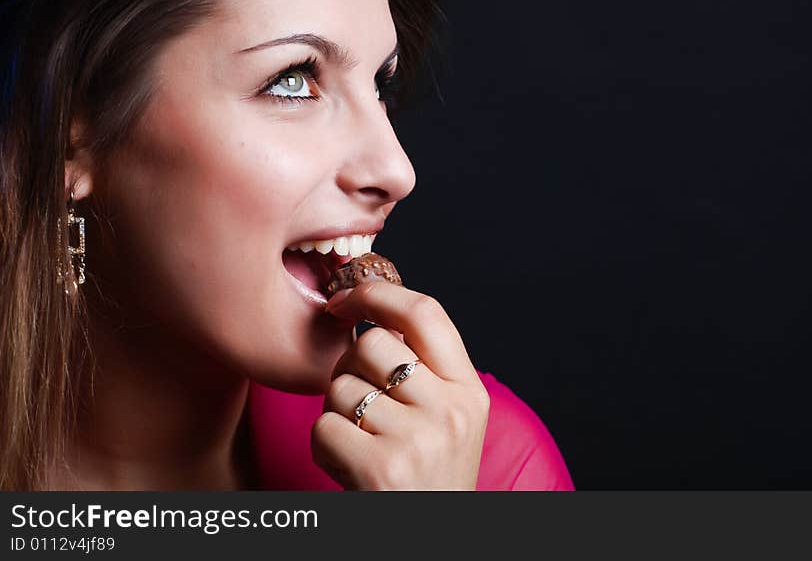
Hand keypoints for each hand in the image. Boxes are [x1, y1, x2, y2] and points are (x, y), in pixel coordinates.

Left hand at [312, 282, 489, 489]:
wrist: (430, 543)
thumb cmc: (429, 478)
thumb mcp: (448, 419)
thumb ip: (424, 370)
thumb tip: (370, 313)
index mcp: (469, 391)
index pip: (426, 313)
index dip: (379, 293)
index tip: (346, 297)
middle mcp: (451, 410)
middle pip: (372, 345)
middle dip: (350, 368)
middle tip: (362, 405)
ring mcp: (418, 439)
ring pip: (341, 386)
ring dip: (337, 413)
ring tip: (362, 444)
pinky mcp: (381, 468)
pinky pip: (324, 426)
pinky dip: (324, 446)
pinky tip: (349, 467)